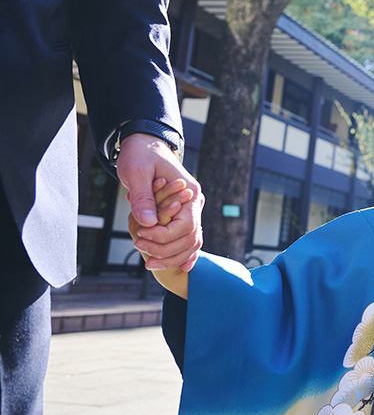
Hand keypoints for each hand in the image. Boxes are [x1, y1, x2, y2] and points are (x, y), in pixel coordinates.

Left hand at [117, 132, 203, 270]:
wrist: (144, 144)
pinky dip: (184, 254)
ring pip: (192, 242)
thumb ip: (144, 198)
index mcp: (190, 192)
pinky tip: (180, 269)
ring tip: (149, 264)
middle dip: (166, 251)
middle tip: (139, 250)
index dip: (163, 237)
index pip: (186, 226)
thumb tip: (148, 224)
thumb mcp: (136, 173)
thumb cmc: (140, 155)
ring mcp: (190, 209)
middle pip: (191, 238)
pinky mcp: (182, 214)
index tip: (140, 237)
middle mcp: (195, 203)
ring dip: (173, 257)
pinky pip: (189, 238)